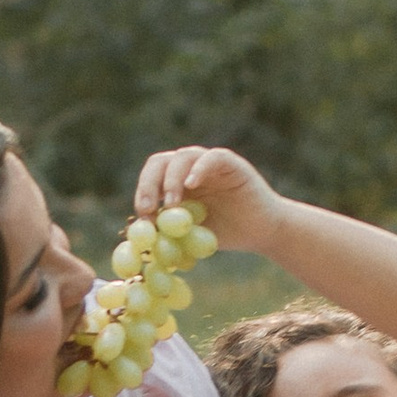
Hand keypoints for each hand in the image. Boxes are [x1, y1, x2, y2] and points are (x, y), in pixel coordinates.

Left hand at [131, 142, 284, 257]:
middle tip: (147, 207)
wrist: (261, 233)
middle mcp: (190, 169)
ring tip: (172, 205)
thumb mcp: (189, 235)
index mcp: (176, 182)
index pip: (151, 176)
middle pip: (161, 162)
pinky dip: (199, 168)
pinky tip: (191, 184)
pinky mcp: (231, 164)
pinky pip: (212, 157)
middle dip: (149, 183)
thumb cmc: (224, 234)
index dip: (142, 192)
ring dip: (172, 180)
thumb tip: (135, 240)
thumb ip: (167, 231)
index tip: (142, 216)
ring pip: (183, 156)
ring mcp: (210, 164)